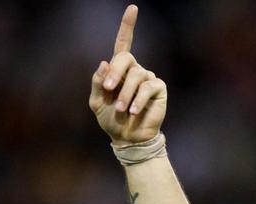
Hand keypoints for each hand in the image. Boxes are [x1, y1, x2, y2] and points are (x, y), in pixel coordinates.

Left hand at [89, 5, 166, 144]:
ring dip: (125, 94)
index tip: (132, 8)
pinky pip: (148, 87)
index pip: (123, 44)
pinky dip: (138, 99)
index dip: (128, 26)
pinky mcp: (158, 89)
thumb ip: (98, 84)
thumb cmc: (111, 119)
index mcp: (118, 71)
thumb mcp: (97, 103)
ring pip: (136, 76)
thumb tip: (104, 63)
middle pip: (125, 58)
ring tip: (122, 109)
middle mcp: (134, 70)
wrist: (126, 138)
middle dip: (115, 73)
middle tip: (109, 89)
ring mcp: (147, 78)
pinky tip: (133, 110)